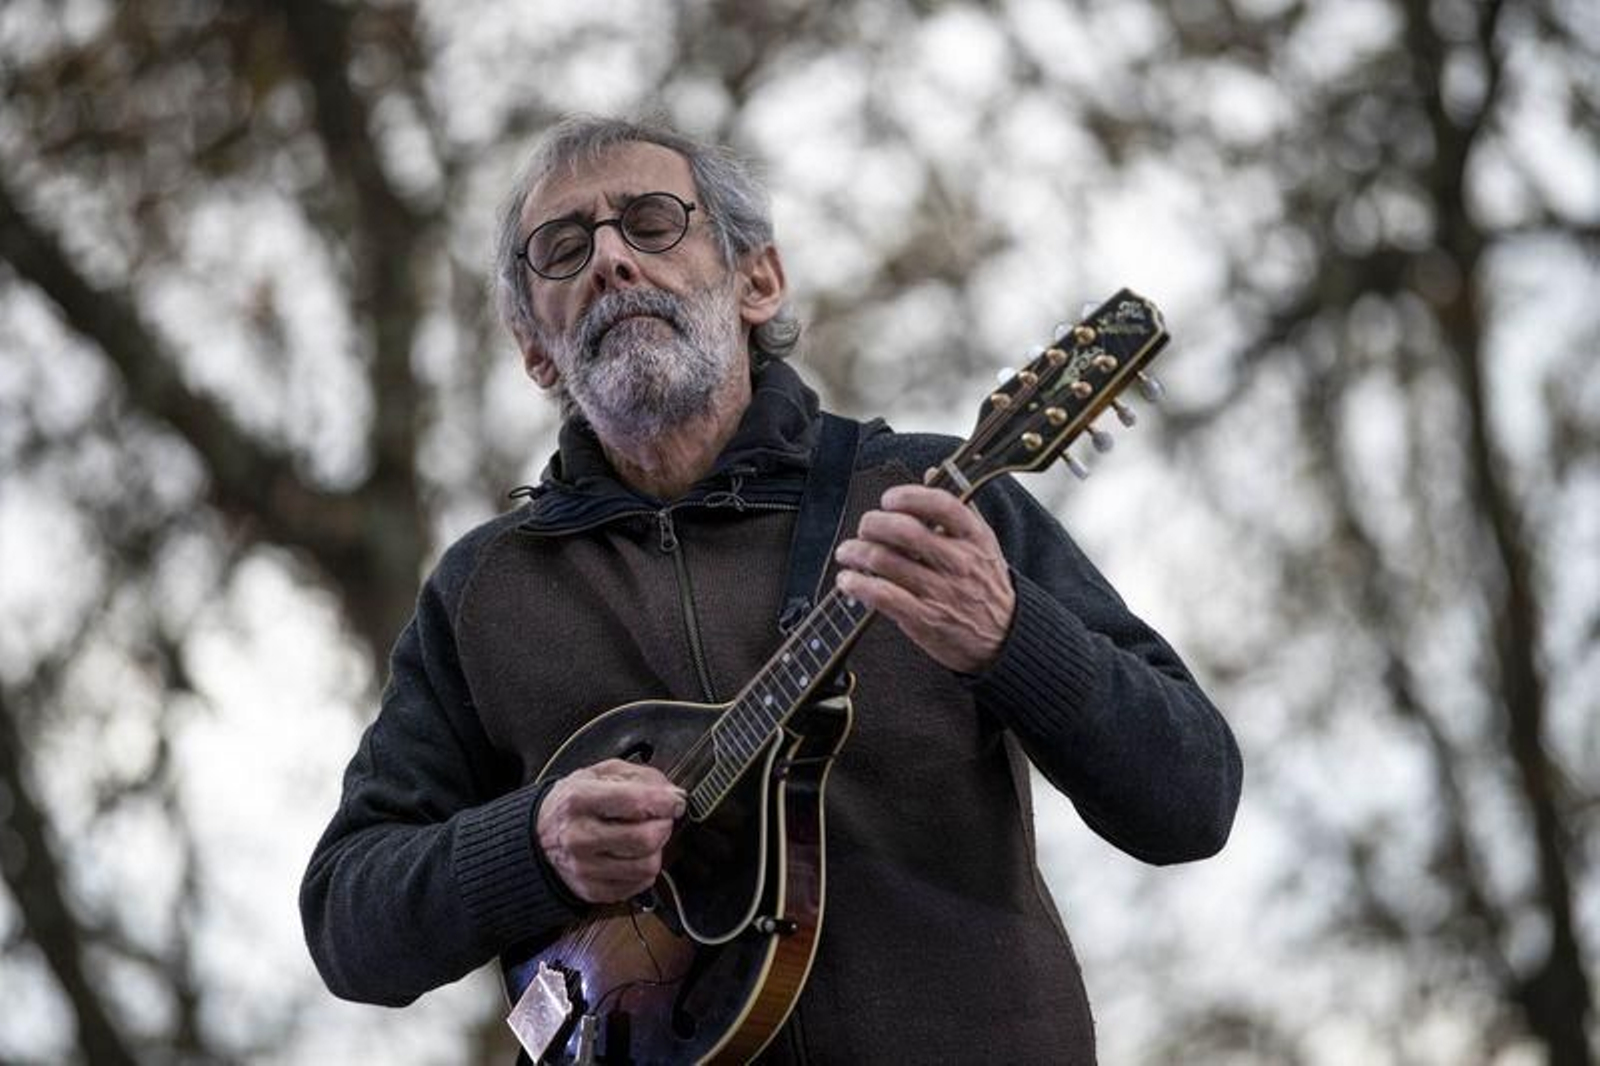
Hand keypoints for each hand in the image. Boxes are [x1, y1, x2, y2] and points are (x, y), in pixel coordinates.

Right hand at [536, 759, 685, 903]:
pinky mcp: (591, 890)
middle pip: (645, 838)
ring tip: (645, 837)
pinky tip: (633, 856)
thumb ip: (637, 776)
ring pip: (647, 865)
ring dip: (657, 849)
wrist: (535, 838)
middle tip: (660, 818)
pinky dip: (644, 869)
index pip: (635, 802)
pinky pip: (639, 885)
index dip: (665, 801)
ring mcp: (584, 868)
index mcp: (579, 799)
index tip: (676, 801)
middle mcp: (579, 836)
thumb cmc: (572, 803)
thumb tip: (672, 792)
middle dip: (663, 825)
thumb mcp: (596, 774)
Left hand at [834, 484, 1015, 674]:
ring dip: (857, 552)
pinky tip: (848, 580)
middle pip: (905, 531)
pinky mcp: (925, 618)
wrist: (1004, 637)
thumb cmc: (987, 587)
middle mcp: (958, 562)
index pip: (941, 505)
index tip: (889, 499)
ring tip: (848, 551)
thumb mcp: (983, 542)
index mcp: (974, 538)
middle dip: (873, 524)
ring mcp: (941, 592)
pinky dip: (859, 584)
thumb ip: (958, 507)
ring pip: (887, 562)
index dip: (909, 496)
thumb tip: (931, 472)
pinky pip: (883, 596)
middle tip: (864, 526)